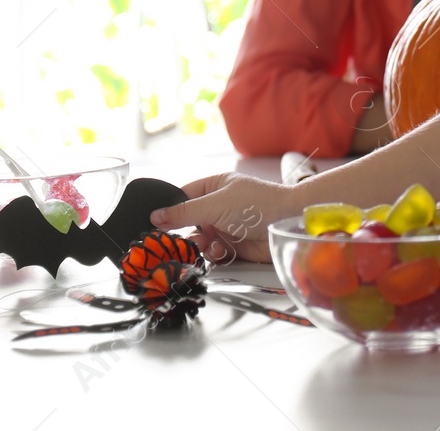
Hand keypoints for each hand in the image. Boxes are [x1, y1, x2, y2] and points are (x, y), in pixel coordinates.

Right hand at [150, 173, 300, 263]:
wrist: (286, 223)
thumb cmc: (257, 204)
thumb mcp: (215, 204)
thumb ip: (184, 212)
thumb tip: (156, 216)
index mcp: (215, 186)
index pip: (183, 196)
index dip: (169, 210)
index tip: (153, 223)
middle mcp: (219, 205)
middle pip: (189, 222)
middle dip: (184, 232)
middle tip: (176, 241)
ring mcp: (226, 225)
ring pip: (200, 240)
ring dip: (200, 245)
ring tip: (207, 244)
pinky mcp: (234, 244)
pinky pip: (214, 252)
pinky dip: (215, 253)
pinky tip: (223, 250)